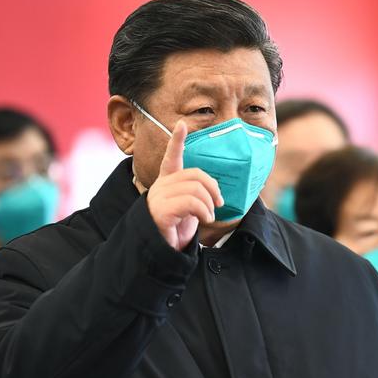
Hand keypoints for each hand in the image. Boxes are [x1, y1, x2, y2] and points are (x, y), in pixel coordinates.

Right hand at [147, 121, 223, 250]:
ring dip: (209, 204)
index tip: (181, 124)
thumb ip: (196, 195)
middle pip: (194, 175)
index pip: (171, 157)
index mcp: (166, 183)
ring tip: (209, 216)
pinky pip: (191, 202)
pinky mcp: (160, 211)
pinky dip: (204, 211)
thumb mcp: (189, 209)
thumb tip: (216, 193)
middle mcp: (160, 187)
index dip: (177, 141)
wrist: (161, 253)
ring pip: (195, 188)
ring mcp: (158, 198)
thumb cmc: (176, 231)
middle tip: (219, 203)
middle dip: (213, 188)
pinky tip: (205, 220)